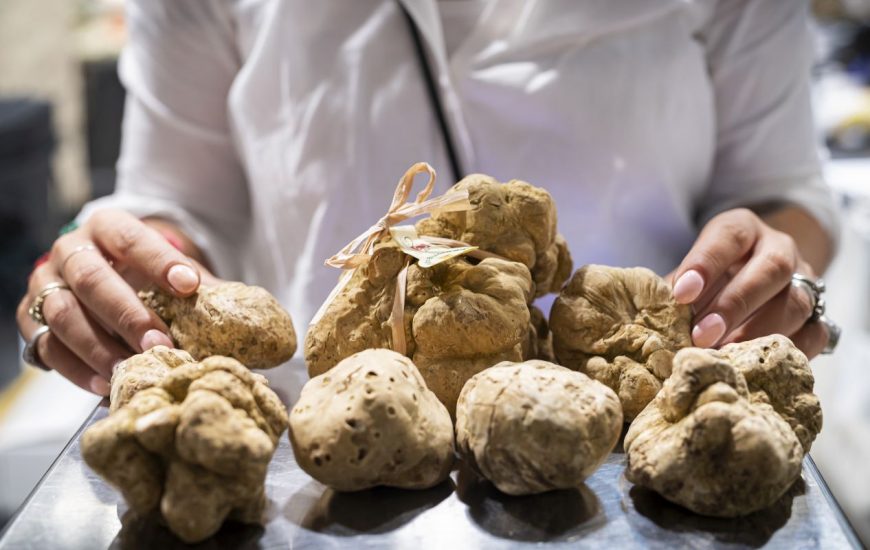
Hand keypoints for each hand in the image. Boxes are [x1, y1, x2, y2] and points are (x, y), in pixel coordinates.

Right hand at [16, 209, 212, 394]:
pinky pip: (47, 347)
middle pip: (91, 278)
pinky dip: (76, 370)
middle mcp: (70, 251)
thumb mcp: (172, 269)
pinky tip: (107, 384)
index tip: (190, 286)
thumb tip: (246, 318)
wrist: (106, 276)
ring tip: (133, 369)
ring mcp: (45, 285)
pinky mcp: (30, 320)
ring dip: (99, 347)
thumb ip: (200, 288)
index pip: (130, 238)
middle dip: (127, 314)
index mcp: (107, 228)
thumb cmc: (148, 274)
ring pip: (63, 315)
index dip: (159, 261)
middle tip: (160, 343)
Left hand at [670, 208, 828, 357]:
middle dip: (735, 305)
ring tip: (724, 356)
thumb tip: (652, 322)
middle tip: (702, 335)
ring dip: (758, 333)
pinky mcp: (818, 314)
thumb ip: (675, 293)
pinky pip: (815, 333)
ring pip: (797, 303)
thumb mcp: (688, 274)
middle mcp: (779, 248)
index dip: (705, 263)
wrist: (749, 281)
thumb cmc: (707, 281)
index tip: (681, 294)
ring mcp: (805, 280)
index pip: (728, 236)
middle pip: (771, 269)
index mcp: (742, 229)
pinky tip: (756, 364)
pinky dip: (788, 352)